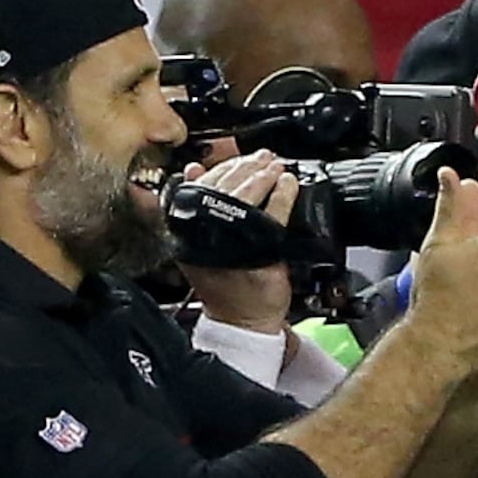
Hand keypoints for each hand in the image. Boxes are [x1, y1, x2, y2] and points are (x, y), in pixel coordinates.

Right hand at [180, 152, 300, 334]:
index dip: (222, 166)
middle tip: (264, 157)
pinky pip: (273, 216)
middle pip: (224, 187)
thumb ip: (197, 204)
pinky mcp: (258, 255)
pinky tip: (290, 186)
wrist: (240, 320)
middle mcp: (205, 235)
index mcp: (187, 227)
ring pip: (247, 198)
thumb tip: (194, 170)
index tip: (239, 157)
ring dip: (264, 176)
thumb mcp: (199, 241)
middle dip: (246, 166)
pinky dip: (283, 196)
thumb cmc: (224, 283)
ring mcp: (232, 245)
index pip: (201, 184)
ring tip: (276, 168)